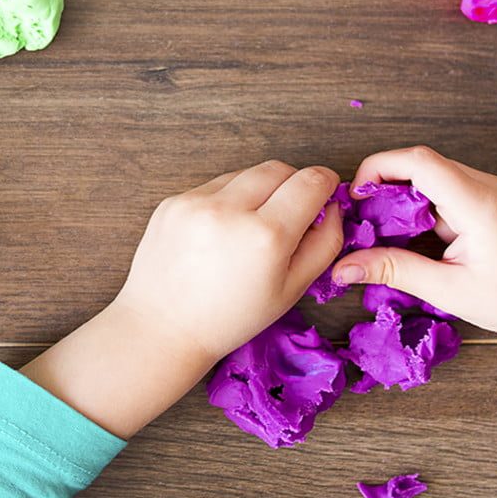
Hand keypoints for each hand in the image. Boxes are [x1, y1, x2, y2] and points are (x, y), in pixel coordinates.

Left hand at [22, 160, 342, 437]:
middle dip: (293, 184)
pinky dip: (226, 201)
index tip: (324, 196)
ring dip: (258, 192)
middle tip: (289, 215)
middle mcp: (230, 211)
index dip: (325, 184)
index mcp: (266, 236)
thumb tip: (333, 205)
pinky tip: (220, 235)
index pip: (310, 180)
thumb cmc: (232, 318)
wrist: (163, 329)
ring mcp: (196, 203)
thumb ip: (325, 243)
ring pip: (245, 173)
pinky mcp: (172, 202)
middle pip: (279, 168)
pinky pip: (214, 186)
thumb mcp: (293, 290)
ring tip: (248, 231)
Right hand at [331, 146, 496, 380]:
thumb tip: (342, 268)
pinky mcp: (496, 200)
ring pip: (436, 176)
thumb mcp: (447, 290)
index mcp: (480, 204)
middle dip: (387, 186)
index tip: (356, 197)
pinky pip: (451, 190)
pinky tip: (416, 237)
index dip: (379, 168)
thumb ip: (392, 270)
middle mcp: (490, 186)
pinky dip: (425, 206)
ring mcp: (496, 190)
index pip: (420, 161)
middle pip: (424, 164)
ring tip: (386, 234)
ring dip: (406, 198)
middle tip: (364, 220)